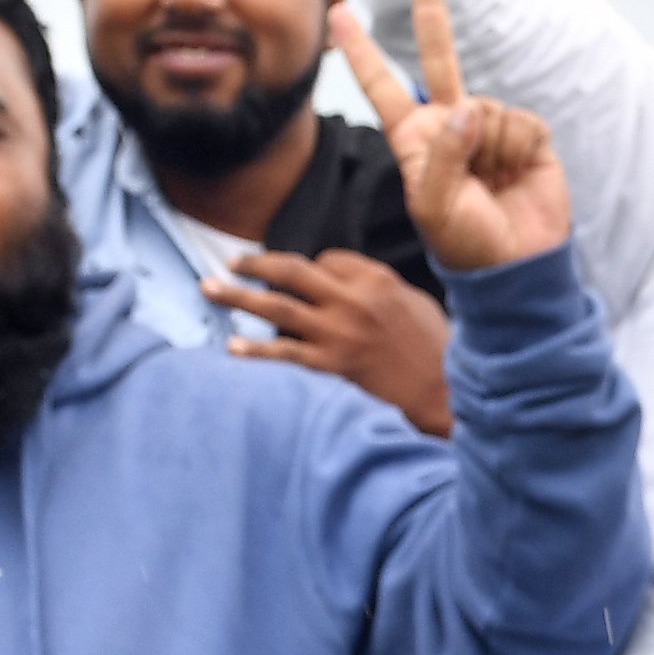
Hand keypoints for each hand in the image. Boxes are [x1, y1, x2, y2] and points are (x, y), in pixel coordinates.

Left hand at [208, 248, 453, 434]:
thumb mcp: (415, 302)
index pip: (325, 258)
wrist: (445, 396)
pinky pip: (283, 354)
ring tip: (208, 289)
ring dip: (237, 296)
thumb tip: (342, 280)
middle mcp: (352, 300)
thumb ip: (378, 286)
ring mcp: (338, 334)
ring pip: (276, 307)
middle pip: (291, 270)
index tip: (294, 278)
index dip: (307, 266)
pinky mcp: (331, 368)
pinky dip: (255, 349)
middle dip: (254, 264)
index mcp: (375, 278)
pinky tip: (232, 347)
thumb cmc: (436, 351)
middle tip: (229, 261)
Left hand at [332, 0, 564, 273]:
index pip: (382, 87)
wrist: (517, 265)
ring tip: (494, 185)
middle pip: (438, 58)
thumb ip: (444, 155)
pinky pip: (520, 124)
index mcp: (416, 140)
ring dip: (491, 149)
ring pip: (486, 108)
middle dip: (432, 11)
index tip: (340, 14)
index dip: (362, 51)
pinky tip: (518, 176)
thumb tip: (468, 108)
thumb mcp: (435, 206)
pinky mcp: (528, 136)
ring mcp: (489, 127)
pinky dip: (519, 150)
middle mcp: (450, 125)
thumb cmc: (466, 243)